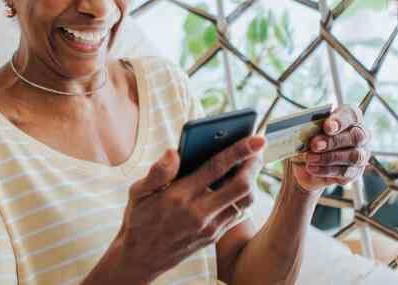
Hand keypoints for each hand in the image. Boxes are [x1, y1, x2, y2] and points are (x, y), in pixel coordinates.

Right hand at [94, 136, 264, 283]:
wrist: (140, 259)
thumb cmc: (139, 219)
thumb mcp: (138, 192)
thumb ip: (158, 171)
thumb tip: (174, 151)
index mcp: (179, 195)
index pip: (216, 167)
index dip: (240, 150)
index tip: (257, 138)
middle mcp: (198, 212)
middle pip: (241, 186)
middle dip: (254, 164)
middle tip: (258, 149)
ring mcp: (209, 227)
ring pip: (244, 202)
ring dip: (252, 181)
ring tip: (250, 165)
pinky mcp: (213, 236)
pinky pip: (237, 214)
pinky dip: (243, 197)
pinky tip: (238, 185)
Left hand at [289, 105, 370, 191]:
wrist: (304, 165)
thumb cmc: (308, 140)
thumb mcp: (303, 131)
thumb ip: (307, 127)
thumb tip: (302, 131)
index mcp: (349, 117)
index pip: (351, 115)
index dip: (340, 121)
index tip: (327, 127)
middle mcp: (360, 135)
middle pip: (355, 137)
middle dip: (333, 141)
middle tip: (314, 145)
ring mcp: (360, 155)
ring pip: (353, 156)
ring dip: (329, 158)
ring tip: (310, 158)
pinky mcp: (354, 173)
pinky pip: (345, 172)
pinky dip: (326, 170)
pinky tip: (312, 168)